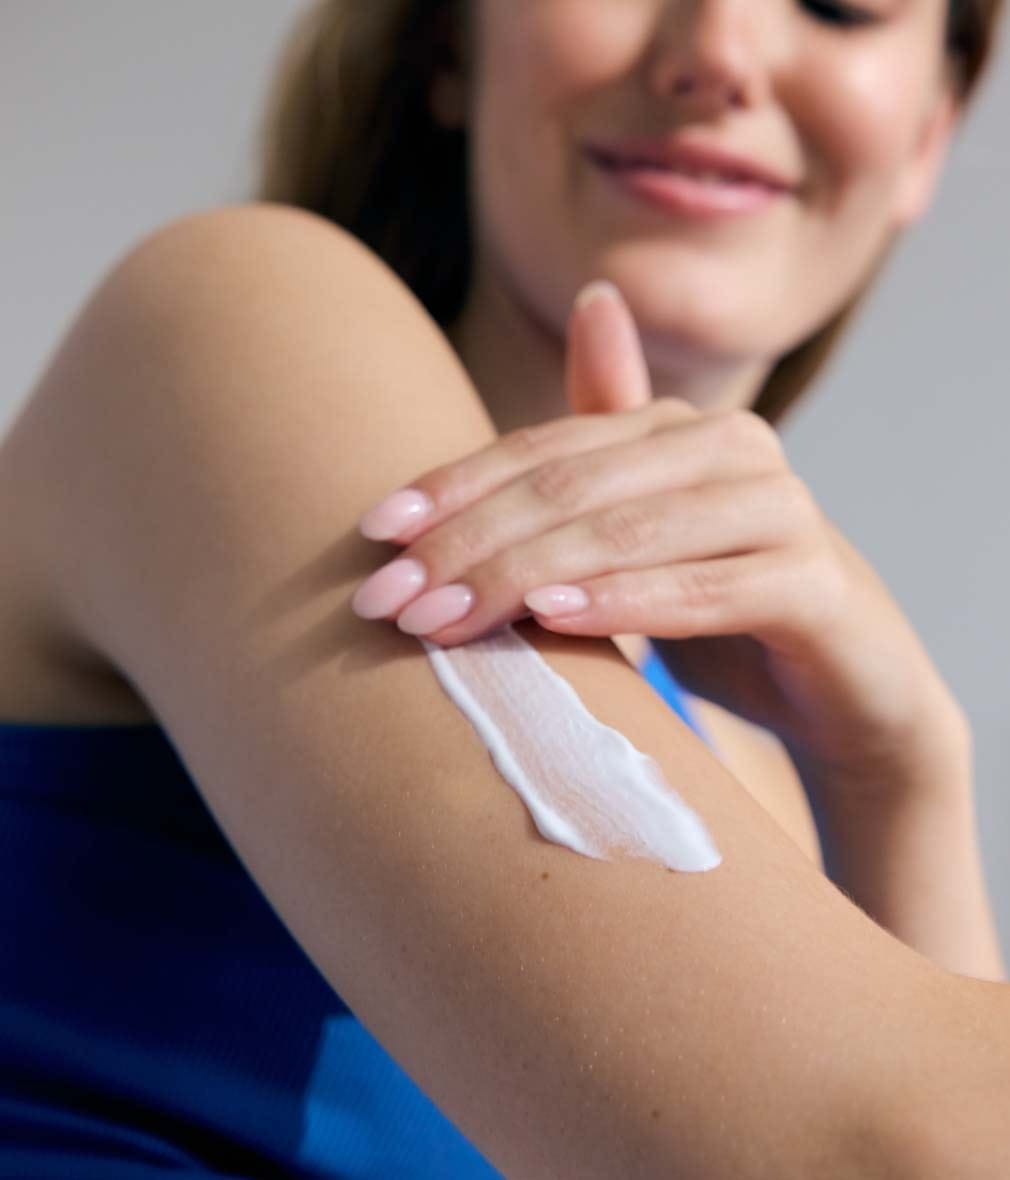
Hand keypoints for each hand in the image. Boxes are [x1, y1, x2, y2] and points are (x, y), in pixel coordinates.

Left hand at [351, 281, 968, 791]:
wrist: (843, 686)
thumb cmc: (722, 604)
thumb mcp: (645, 529)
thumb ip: (604, 443)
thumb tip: (595, 296)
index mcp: (674, 429)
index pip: (542, 450)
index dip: (453, 488)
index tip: (373, 536)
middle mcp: (728, 449)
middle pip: (571, 487)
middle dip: (467, 543)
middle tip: (387, 600)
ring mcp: (779, 509)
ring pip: (627, 531)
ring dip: (522, 578)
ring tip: (442, 620)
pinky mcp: (814, 582)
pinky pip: (707, 589)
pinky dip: (628, 603)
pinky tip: (555, 621)